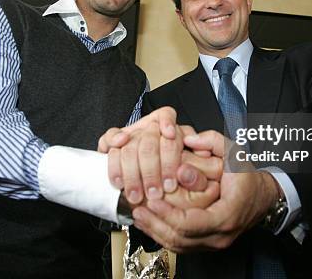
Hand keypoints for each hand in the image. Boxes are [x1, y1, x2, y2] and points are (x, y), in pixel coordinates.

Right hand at [99, 107, 221, 204]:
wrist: (152, 177)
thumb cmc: (177, 168)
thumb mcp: (194, 161)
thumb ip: (200, 157)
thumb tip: (203, 154)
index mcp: (168, 124)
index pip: (166, 116)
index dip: (167, 125)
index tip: (172, 136)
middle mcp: (147, 126)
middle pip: (148, 141)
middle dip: (152, 169)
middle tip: (156, 192)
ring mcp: (130, 133)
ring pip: (129, 148)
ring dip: (132, 175)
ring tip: (137, 196)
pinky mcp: (113, 141)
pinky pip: (109, 140)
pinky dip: (112, 157)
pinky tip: (117, 172)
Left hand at [131, 131, 279, 252]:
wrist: (263, 197)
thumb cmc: (247, 176)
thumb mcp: (234, 153)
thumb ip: (212, 142)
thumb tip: (189, 140)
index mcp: (227, 215)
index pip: (192, 223)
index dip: (168, 214)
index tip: (152, 201)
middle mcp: (220, 235)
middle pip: (180, 239)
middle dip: (155, 224)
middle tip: (137, 209)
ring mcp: (214, 243)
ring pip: (178, 246)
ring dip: (155, 231)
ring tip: (138, 215)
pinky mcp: (207, 244)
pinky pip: (181, 246)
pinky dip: (162, 235)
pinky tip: (149, 222)